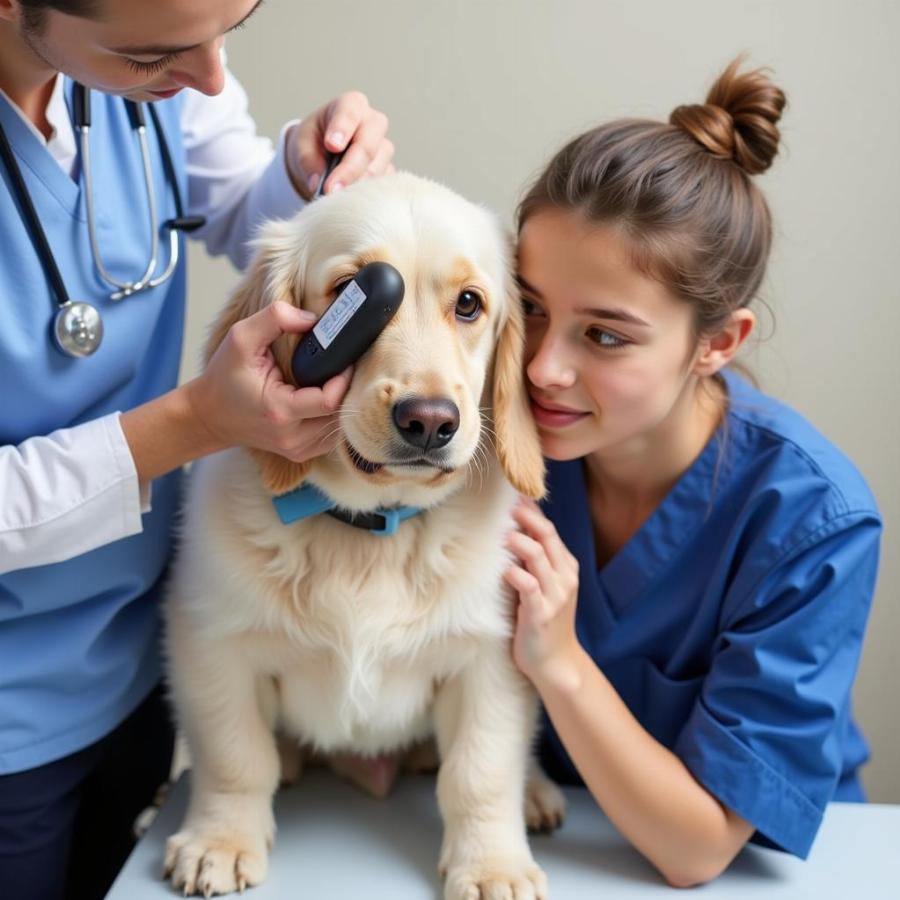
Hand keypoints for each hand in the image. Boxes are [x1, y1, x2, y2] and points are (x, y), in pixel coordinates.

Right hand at [186, 301, 351, 461]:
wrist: (210, 416)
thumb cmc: (224, 377)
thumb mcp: (241, 338)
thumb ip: (275, 319)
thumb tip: (312, 319)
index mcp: (279, 411)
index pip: (330, 401)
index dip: (344, 379)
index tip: (344, 359)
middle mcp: (291, 436)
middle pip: (340, 415)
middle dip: (347, 390)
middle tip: (343, 367)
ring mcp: (296, 449)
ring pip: (340, 428)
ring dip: (343, 404)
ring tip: (334, 382)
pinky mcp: (300, 453)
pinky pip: (331, 437)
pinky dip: (334, 418)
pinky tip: (326, 399)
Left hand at [285, 91, 393, 197]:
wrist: (325, 155)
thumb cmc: (315, 141)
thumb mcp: (302, 143)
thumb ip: (307, 160)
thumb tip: (317, 185)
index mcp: (352, 105)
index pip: (350, 113)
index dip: (342, 129)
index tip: (332, 146)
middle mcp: (373, 123)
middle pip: (368, 145)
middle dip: (349, 169)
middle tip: (330, 189)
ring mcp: (384, 148)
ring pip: (376, 169)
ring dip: (354, 185)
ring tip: (333, 197)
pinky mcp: (388, 171)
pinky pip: (379, 185)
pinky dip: (362, 194)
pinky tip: (347, 198)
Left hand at [503, 497, 583, 690]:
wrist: (555, 662)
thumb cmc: (543, 620)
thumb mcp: (546, 585)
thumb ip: (535, 560)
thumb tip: (512, 529)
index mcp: (566, 567)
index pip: (550, 529)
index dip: (531, 511)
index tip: (512, 495)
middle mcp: (565, 577)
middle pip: (547, 536)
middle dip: (526, 517)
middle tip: (505, 506)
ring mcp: (555, 595)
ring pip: (538, 556)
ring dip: (518, 541)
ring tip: (501, 533)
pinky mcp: (541, 613)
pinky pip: (529, 586)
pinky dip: (515, 573)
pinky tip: (503, 568)